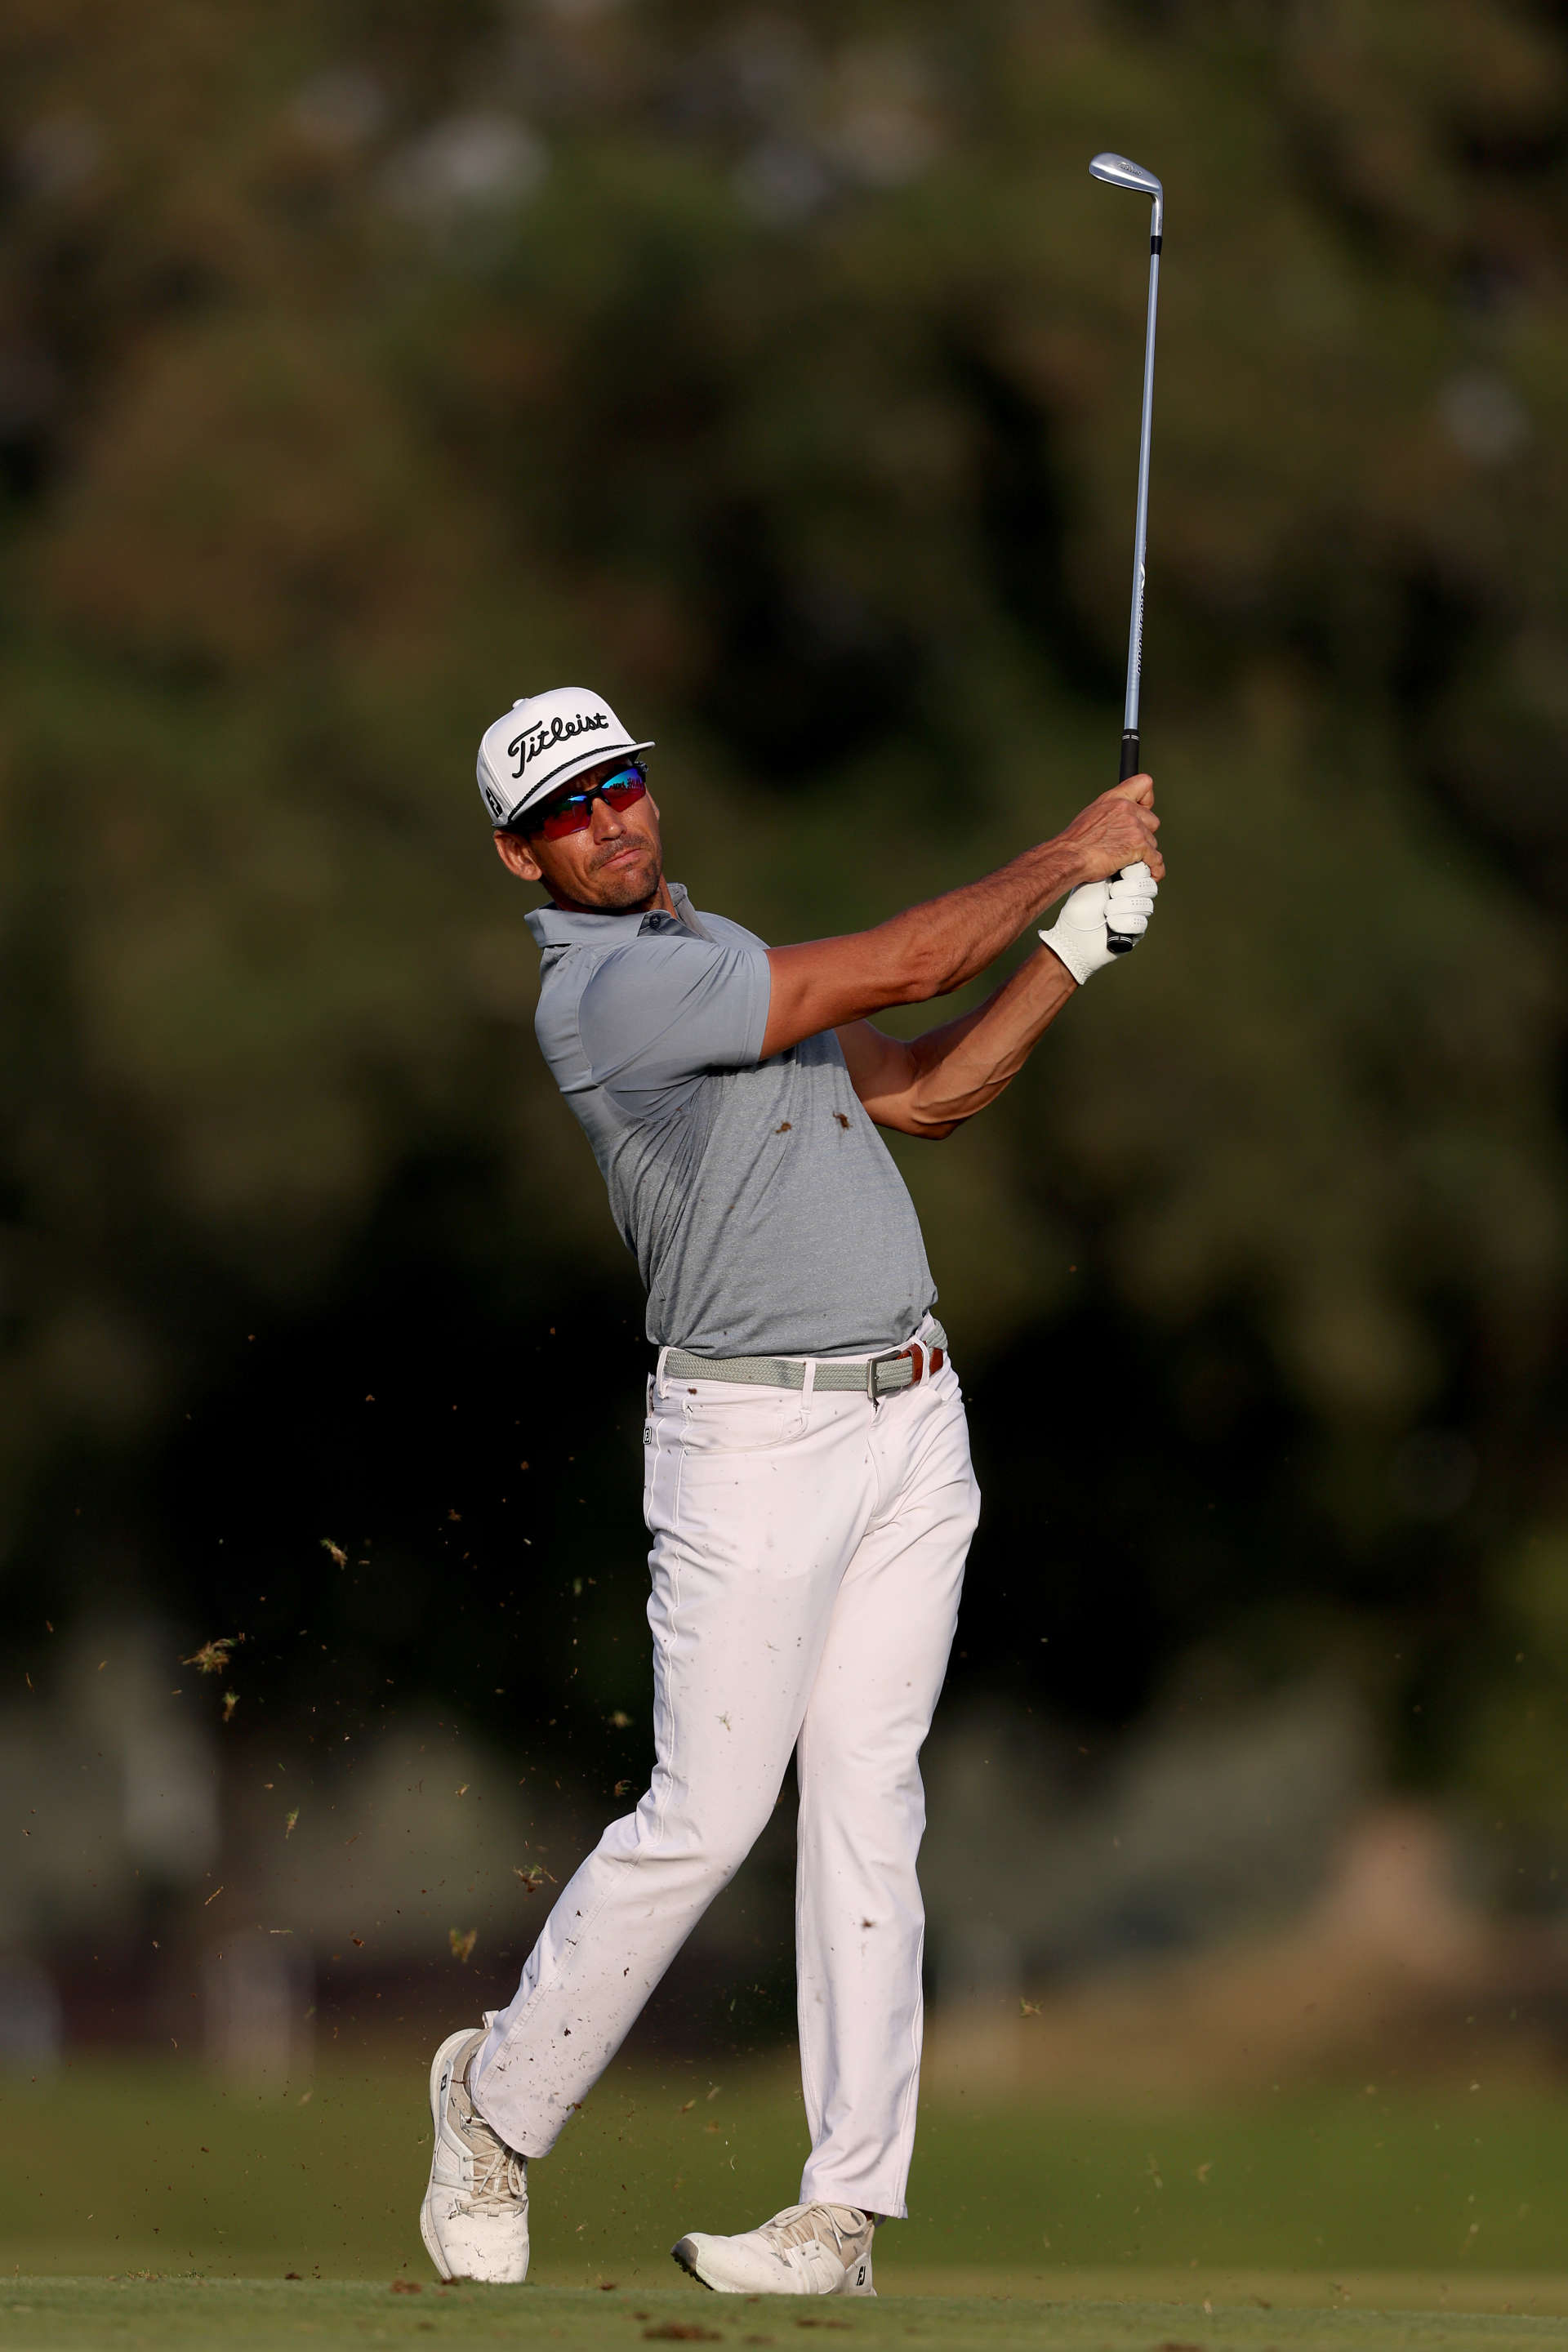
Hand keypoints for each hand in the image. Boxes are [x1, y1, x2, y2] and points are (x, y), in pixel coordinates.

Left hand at [1038, 861, 1157, 983]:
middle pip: (1149, 888)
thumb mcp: (1098, 879)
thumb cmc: (1081, 905)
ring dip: (1122, 906)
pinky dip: (1122, 922)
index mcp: (1125, 879)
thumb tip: (1140, 852)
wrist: (1073, 934)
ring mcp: (1136, 914)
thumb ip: (1119, 865)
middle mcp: (1133, 896)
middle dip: (1127, 889)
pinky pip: (1140, 923)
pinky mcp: (1135, 933)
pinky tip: (1110, 923)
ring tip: (1106, 910)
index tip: (1119, 874)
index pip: (1145, 871)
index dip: (1134, 873)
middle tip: (1111, 893)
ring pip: (1147, 906)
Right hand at [1054, 775, 1162, 888]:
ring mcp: (1134, 826)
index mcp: (1114, 798)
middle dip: (1144, 835)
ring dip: (1144, 853)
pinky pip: (1156, 859)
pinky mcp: (1138, 845)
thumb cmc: (1075, 842)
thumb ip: (1111, 813)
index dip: (1147, 800)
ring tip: (1128, 861)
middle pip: (1152, 820)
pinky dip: (1154, 869)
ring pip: (1153, 842)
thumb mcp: (1092, 814)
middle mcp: (1126, 808)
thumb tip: (1119, 823)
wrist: (1070, 856)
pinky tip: (1151, 873)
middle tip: (1129, 844)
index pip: (1144, 783)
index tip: (1144, 811)